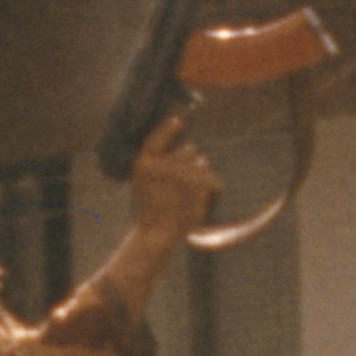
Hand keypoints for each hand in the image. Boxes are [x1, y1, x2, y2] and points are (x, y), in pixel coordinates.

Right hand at [123, 118, 220, 239]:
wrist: (155, 234)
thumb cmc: (150, 205)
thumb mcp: (142, 179)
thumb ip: (156, 158)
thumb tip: (176, 130)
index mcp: (145, 162)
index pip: (158, 136)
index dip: (169, 127)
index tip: (178, 121)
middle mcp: (164, 165)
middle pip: (190, 149)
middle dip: (190, 161)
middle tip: (182, 181)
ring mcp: (182, 176)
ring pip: (202, 163)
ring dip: (200, 175)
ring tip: (188, 194)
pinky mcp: (199, 188)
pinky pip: (213, 179)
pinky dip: (212, 188)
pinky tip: (200, 200)